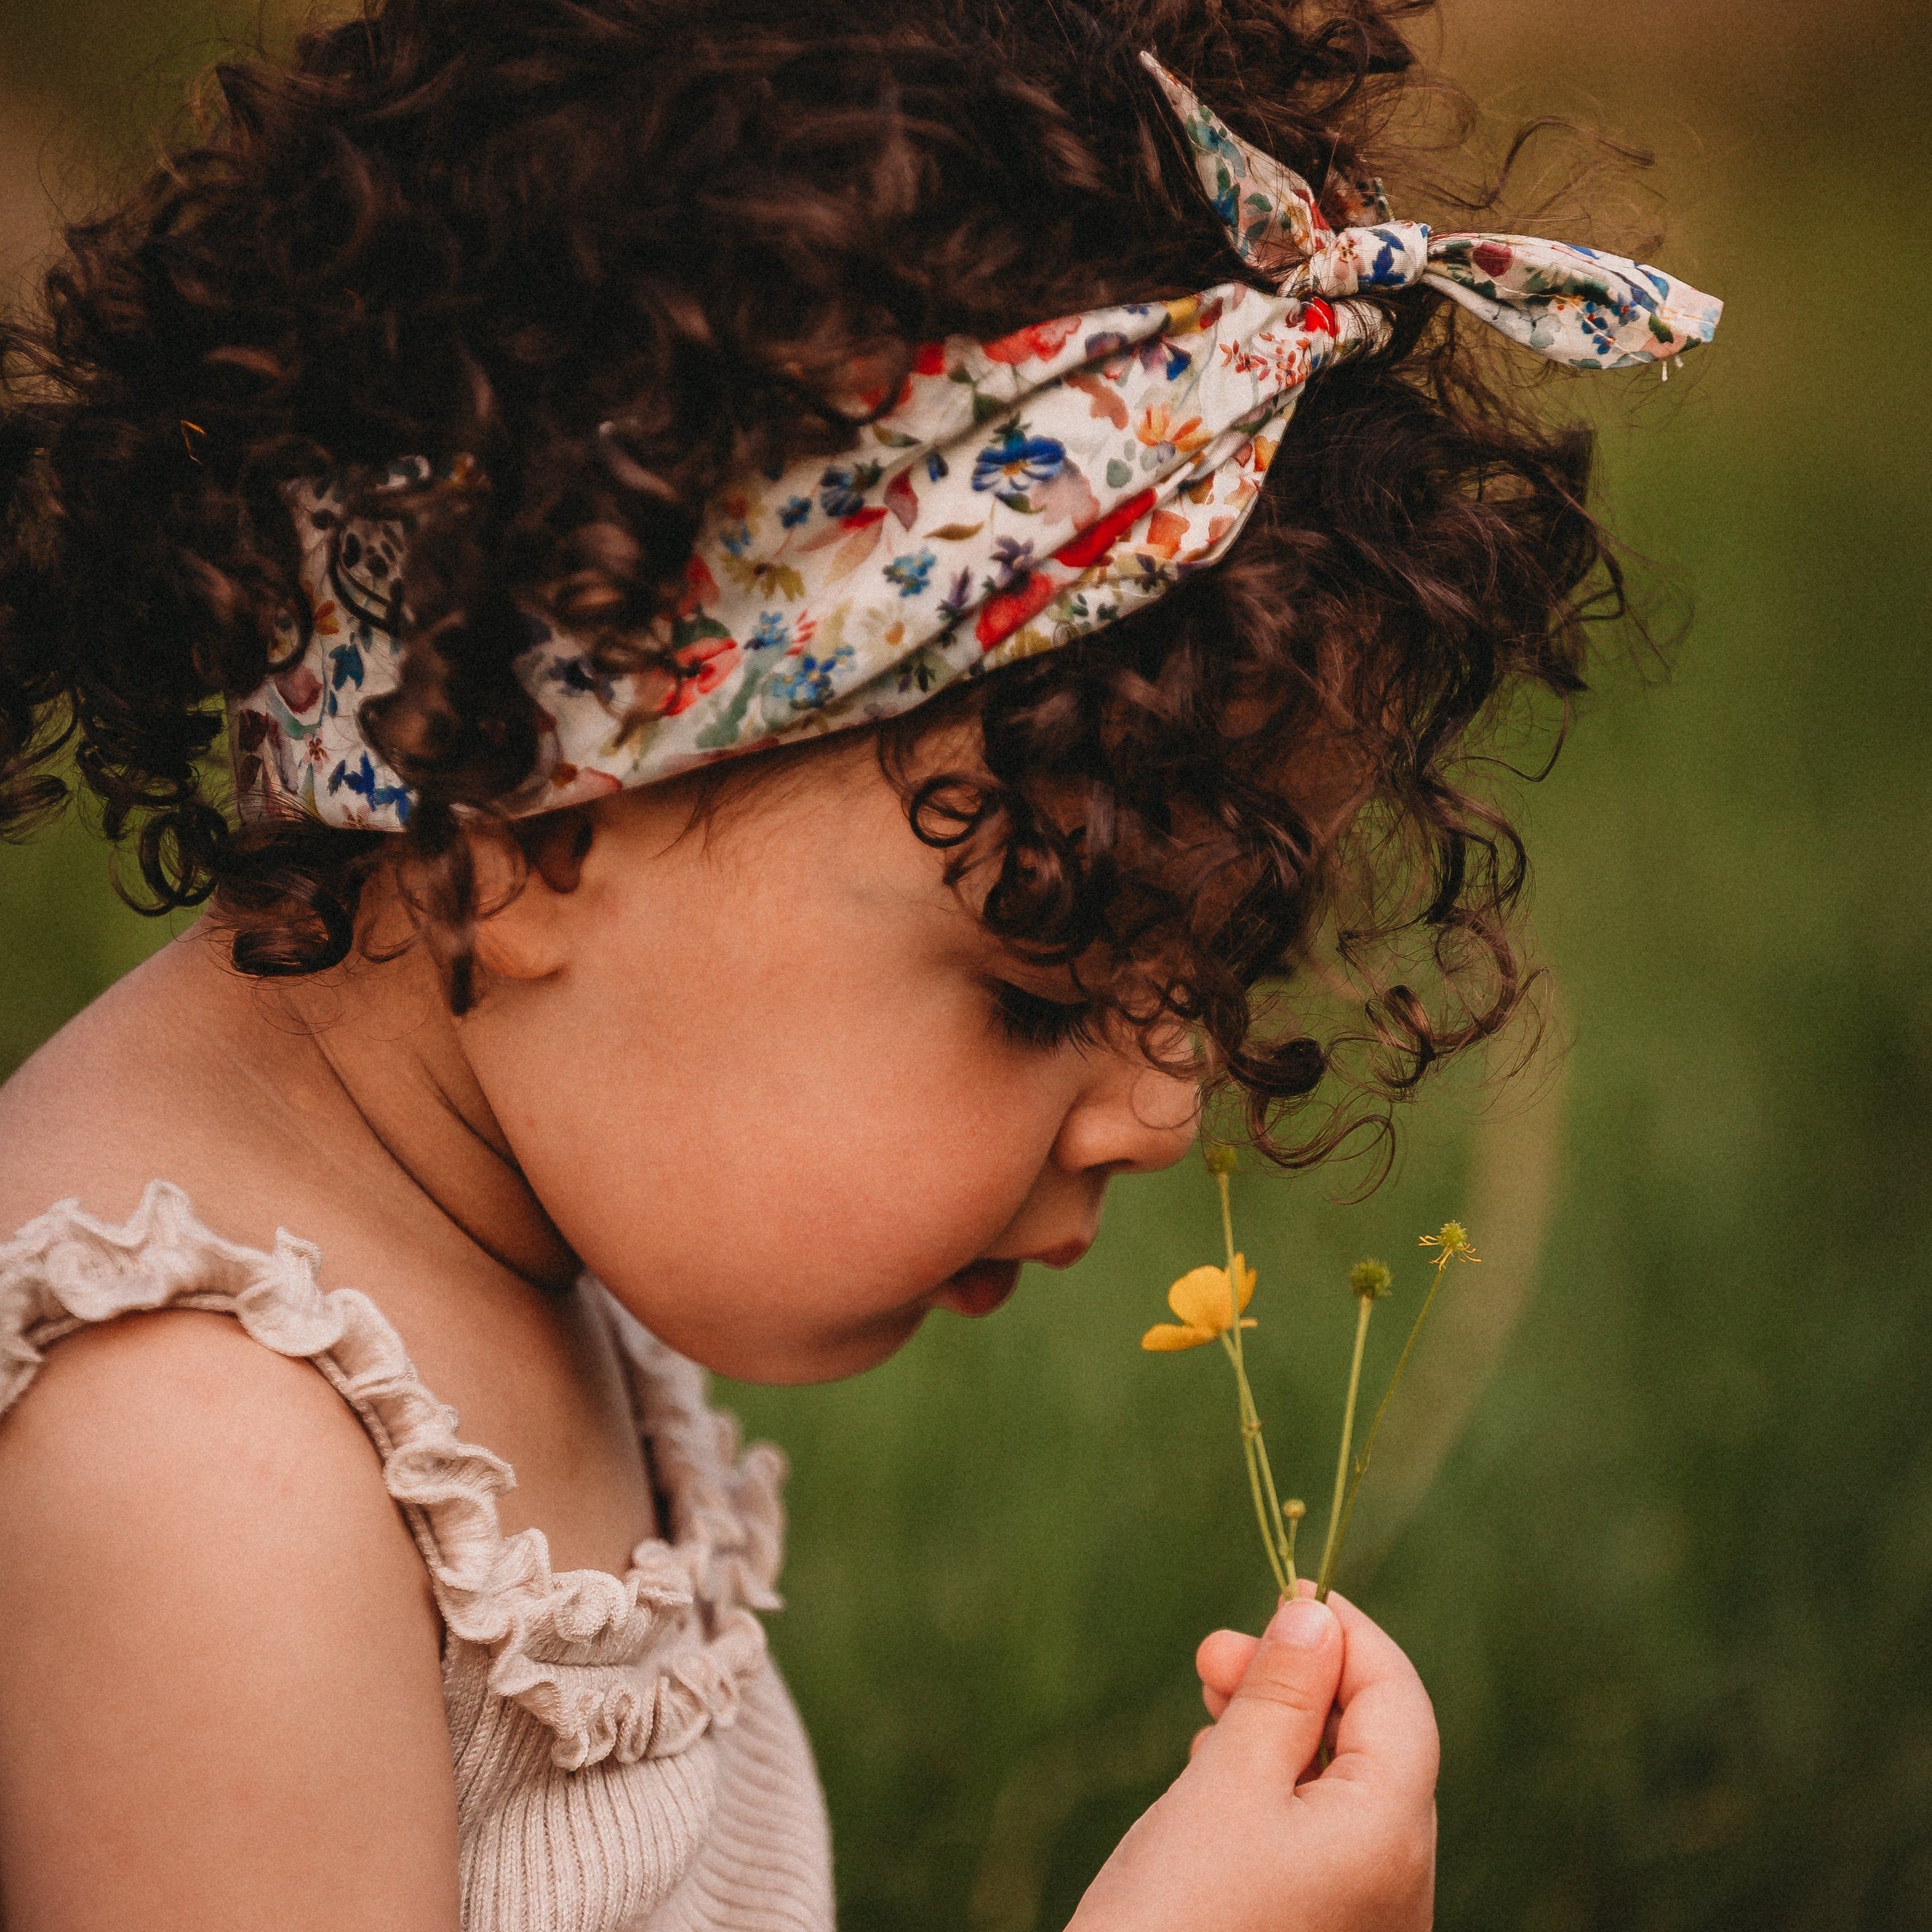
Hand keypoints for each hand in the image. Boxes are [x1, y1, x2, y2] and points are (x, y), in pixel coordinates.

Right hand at [1067, 1584, 1437, 1931]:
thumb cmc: (1177, 1912)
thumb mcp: (1225, 1785)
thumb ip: (1280, 1695)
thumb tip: (1315, 1616)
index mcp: (1392, 1836)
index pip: (1400, 1698)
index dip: (1345, 1634)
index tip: (1278, 1594)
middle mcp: (1401, 1886)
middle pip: (1378, 1744)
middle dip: (1302, 1682)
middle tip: (1212, 1654)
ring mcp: (1367, 1921)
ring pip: (1346, 1792)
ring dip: (1283, 1732)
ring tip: (1208, 1708)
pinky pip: (1321, 1842)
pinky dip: (1275, 1791)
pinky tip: (1214, 1780)